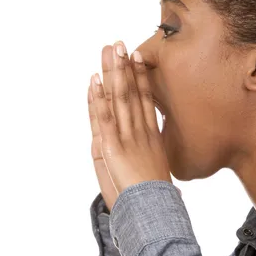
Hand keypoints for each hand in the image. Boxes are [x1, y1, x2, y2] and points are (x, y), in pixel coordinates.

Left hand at [89, 41, 179, 210]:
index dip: (141, 77)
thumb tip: (159, 149)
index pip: (145, 100)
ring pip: (119, 98)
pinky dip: (99, 98)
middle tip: (120, 44)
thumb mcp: (160, 173)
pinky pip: (104, 117)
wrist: (154, 211)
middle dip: (125, 67)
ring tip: (110, 51)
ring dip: (113, 73)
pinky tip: (95, 80)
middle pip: (132, 93)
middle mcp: (140, 131)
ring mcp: (126, 136)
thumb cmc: (157, 197)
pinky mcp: (111, 146)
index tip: (139, 58)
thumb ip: (156, 159)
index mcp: (152, 136)